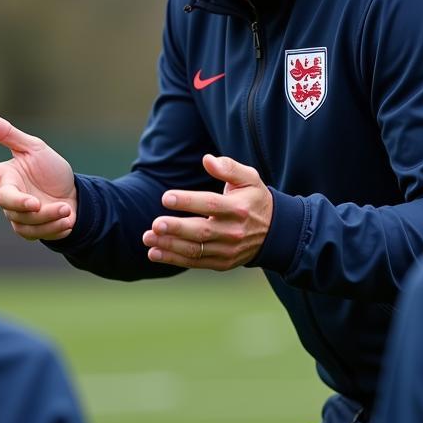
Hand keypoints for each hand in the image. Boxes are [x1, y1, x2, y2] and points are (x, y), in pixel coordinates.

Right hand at [0, 111, 77, 240]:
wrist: (76, 197)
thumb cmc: (52, 171)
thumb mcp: (35, 148)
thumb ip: (8, 135)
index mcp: (5, 175)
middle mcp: (8, 196)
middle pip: (5, 201)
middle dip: (21, 204)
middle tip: (37, 204)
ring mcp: (17, 215)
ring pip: (23, 219)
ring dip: (48, 216)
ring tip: (66, 210)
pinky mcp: (29, 231)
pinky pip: (34, 233)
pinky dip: (54, 226)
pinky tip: (67, 220)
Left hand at [142, 154, 272, 269]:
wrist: (275, 232)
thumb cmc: (254, 199)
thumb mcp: (249, 178)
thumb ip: (229, 167)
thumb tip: (207, 159)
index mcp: (239, 208)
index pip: (210, 204)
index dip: (187, 201)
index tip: (165, 197)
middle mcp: (233, 231)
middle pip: (201, 231)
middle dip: (176, 228)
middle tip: (155, 224)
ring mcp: (228, 250)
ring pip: (195, 249)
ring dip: (169, 245)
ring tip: (148, 238)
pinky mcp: (222, 262)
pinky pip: (195, 262)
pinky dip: (174, 259)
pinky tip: (154, 253)